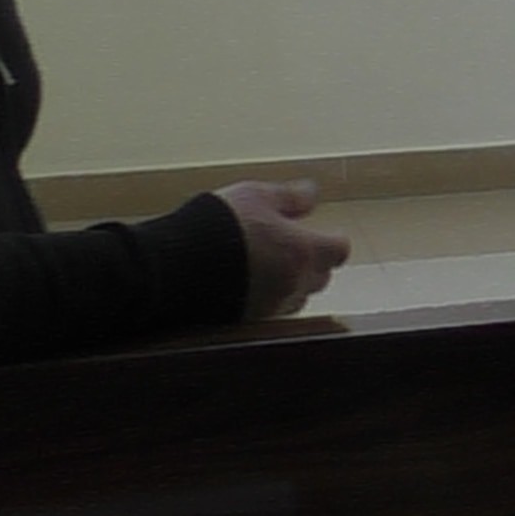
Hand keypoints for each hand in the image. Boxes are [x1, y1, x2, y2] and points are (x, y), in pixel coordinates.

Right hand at [221, 177, 346, 318]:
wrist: (175, 268)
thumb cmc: (217, 225)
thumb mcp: (254, 196)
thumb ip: (289, 197)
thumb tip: (313, 193)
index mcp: (303, 251)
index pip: (339, 251)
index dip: (332, 240)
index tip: (322, 232)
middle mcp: (294, 284)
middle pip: (322, 277)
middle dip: (313, 262)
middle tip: (291, 246)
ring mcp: (272, 307)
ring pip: (297, 297)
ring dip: (292, 283)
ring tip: (268, 265)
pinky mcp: (249, 321)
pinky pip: (272, 312)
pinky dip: (269, 297)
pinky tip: (248, 283)